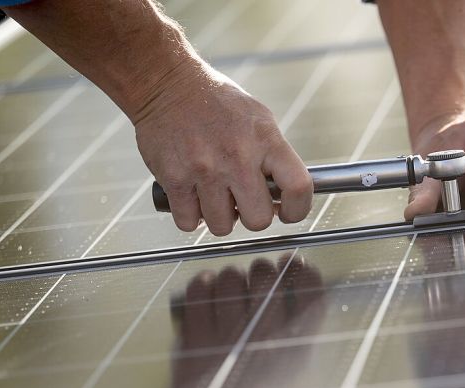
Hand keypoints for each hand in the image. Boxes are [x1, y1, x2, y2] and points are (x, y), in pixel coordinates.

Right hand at [133, 64, 312, 234]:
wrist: (166, 84)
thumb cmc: (215, 101)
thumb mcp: (259, 118)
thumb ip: (274, 155)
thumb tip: (285, 194)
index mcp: (265, 140)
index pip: (298, 187)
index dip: (297, 209)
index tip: (287, 211)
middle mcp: (237, 157)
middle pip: (258, 220)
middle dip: (252, 216)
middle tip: (244, 201)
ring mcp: (205, 170)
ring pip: (222, 227)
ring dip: (220, 217)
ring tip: (215, 194)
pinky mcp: (174, 179)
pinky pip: (189, 222)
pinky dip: (191, 215)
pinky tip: (193, 195)